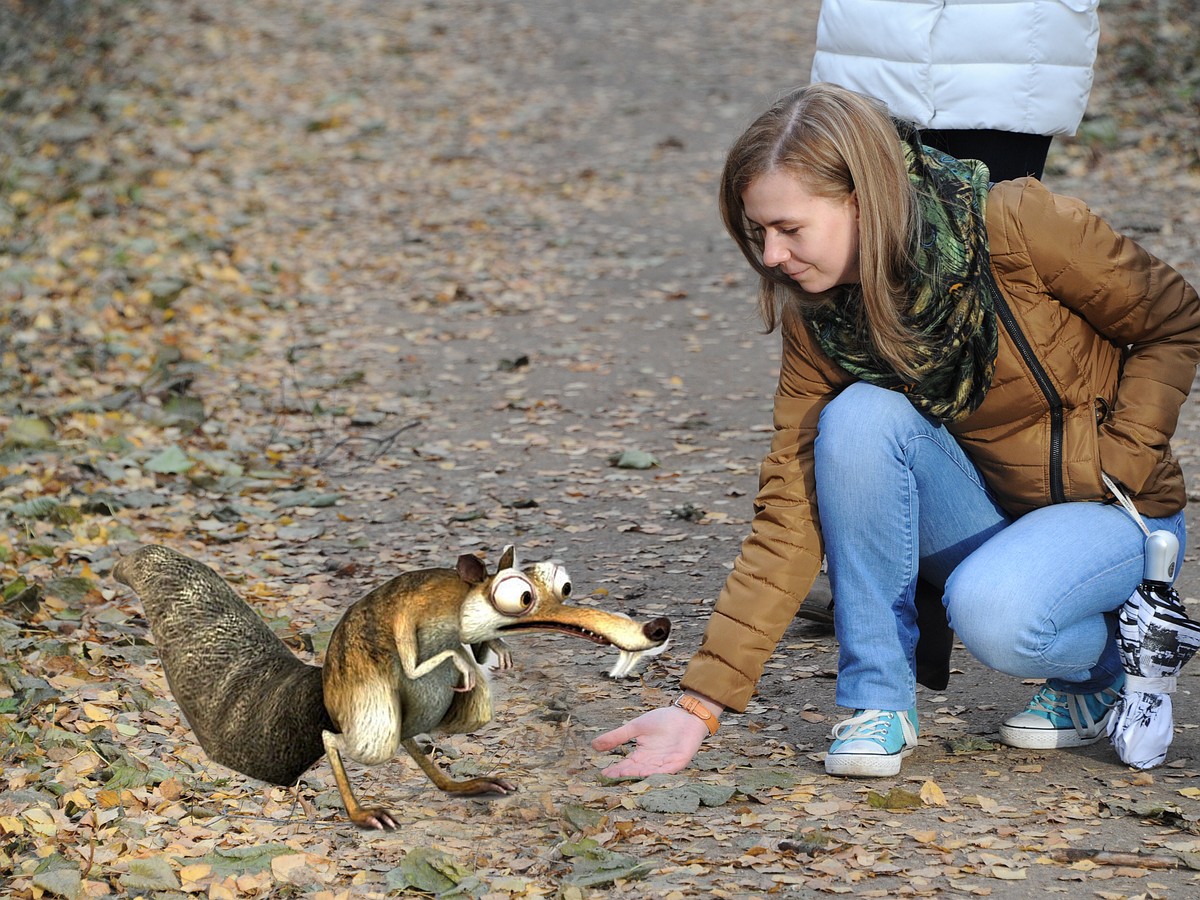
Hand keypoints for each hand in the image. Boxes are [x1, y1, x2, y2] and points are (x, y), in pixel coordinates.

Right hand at [591, 706, 709, 776]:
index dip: (615, 770)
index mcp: (642, 755)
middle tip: (611, 778)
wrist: (685, 714)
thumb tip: (593, 745)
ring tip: (625, 775)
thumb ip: (617, 736)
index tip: (602, 774)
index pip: (626, 765)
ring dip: (638, 775)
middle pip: (636, 772)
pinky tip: (648, 772)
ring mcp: (666, 764)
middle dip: (624, 775)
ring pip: (650, 773)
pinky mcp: (679, 761)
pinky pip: (668, 769)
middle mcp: (652, 763)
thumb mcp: (635, 727)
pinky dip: (658, 772)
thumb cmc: (662, 720)